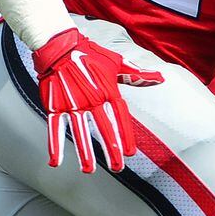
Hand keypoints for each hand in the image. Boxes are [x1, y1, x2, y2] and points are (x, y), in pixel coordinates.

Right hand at [32, 29, 163, 172]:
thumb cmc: (89, 54)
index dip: (125, 136)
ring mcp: (71, 104)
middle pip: (103, 129)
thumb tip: (159, 79)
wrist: (59, 46)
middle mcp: (91, 99)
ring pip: (79, 133)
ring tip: (88, 169)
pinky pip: (55, 128)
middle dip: (110, 150)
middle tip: (116, 168)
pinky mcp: (54, 105)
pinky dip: (55, 145)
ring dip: (83, 152)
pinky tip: (56, 161)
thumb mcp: (115, 62)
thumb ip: (136, 75)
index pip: (120, 117)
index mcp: (107, 90)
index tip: (129, 153)